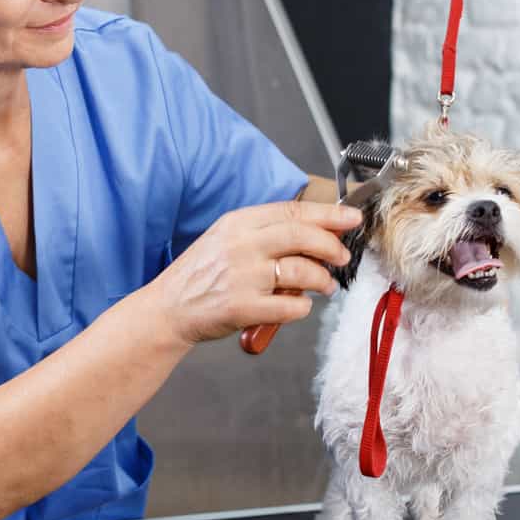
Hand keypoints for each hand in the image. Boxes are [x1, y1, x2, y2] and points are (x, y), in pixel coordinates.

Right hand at [150, 200, 361, 346]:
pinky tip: (299, 306)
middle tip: (342, 257)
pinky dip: (302, 307)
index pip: (292, 211)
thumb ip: (264, 232)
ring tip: (324, 286)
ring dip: (322, 280)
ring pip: (302, 272)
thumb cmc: (200, 275)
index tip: (352, 218)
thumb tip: (313, 230)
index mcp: (238, 223)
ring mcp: (242, 277)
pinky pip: (290, 306)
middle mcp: (241, 245)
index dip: (328, 214)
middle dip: (332, 246)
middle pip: (302, 236)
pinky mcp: (242, 308)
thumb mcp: (225, 239)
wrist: (167, 309)